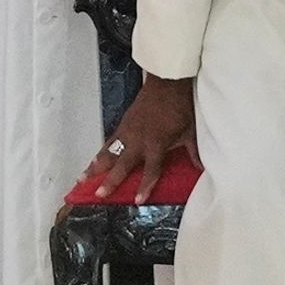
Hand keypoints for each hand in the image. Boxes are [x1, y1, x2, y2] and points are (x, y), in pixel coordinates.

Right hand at [89, 76, 197, 195]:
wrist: (166, 83)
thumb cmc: (180, 107)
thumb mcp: (191, 131)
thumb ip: (193, 151)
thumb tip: (201, 168)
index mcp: (157, 144)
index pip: (151, 170)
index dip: (144, 186)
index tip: (137, 201)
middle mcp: (138, 140)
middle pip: (122, 164)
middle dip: (110, 180)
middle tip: (100, 194)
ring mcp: (128, 131)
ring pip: (109, 152)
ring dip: (96, 166)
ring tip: (83, 178)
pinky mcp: (123, 124)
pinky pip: (109, 141)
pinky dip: (100, 152)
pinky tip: (93, 160)